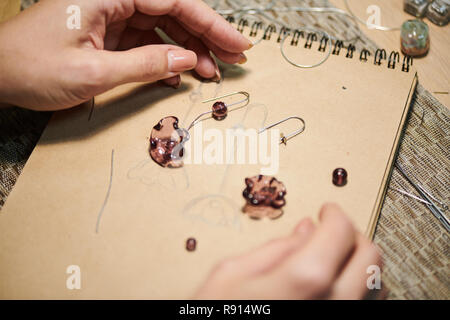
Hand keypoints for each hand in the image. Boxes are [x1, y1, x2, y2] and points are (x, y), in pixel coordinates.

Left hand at [0, 0, 250, 109]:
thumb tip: (186, 60)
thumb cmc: (30, 69)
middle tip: (233, 59)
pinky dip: (164, 57)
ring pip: (162, 27)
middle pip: (172, 11)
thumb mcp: (92, 72)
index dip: (210, 24)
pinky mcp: (106, 34)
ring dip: (188, 49)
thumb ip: (144, 65)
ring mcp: (110, 15)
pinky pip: (145, 42)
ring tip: (211, 73)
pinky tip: (180, 74)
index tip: (237, 44)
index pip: (173, 1)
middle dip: (205, 36)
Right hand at [195, 203, 383, 298]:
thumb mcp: (231, 275)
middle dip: (354, 235)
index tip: (327, 210)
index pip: (340, 231)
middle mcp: (334, 306)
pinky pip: (366, 310)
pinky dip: (360, 291)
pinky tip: (337, 287)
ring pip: (377, 287)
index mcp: (303, 280)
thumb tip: (305, 230)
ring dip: (361, 264)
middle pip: (369, 257)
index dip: (335, 213)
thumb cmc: (217, 319)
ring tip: (335, 257)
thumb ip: (275, 248)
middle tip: (334, 230)